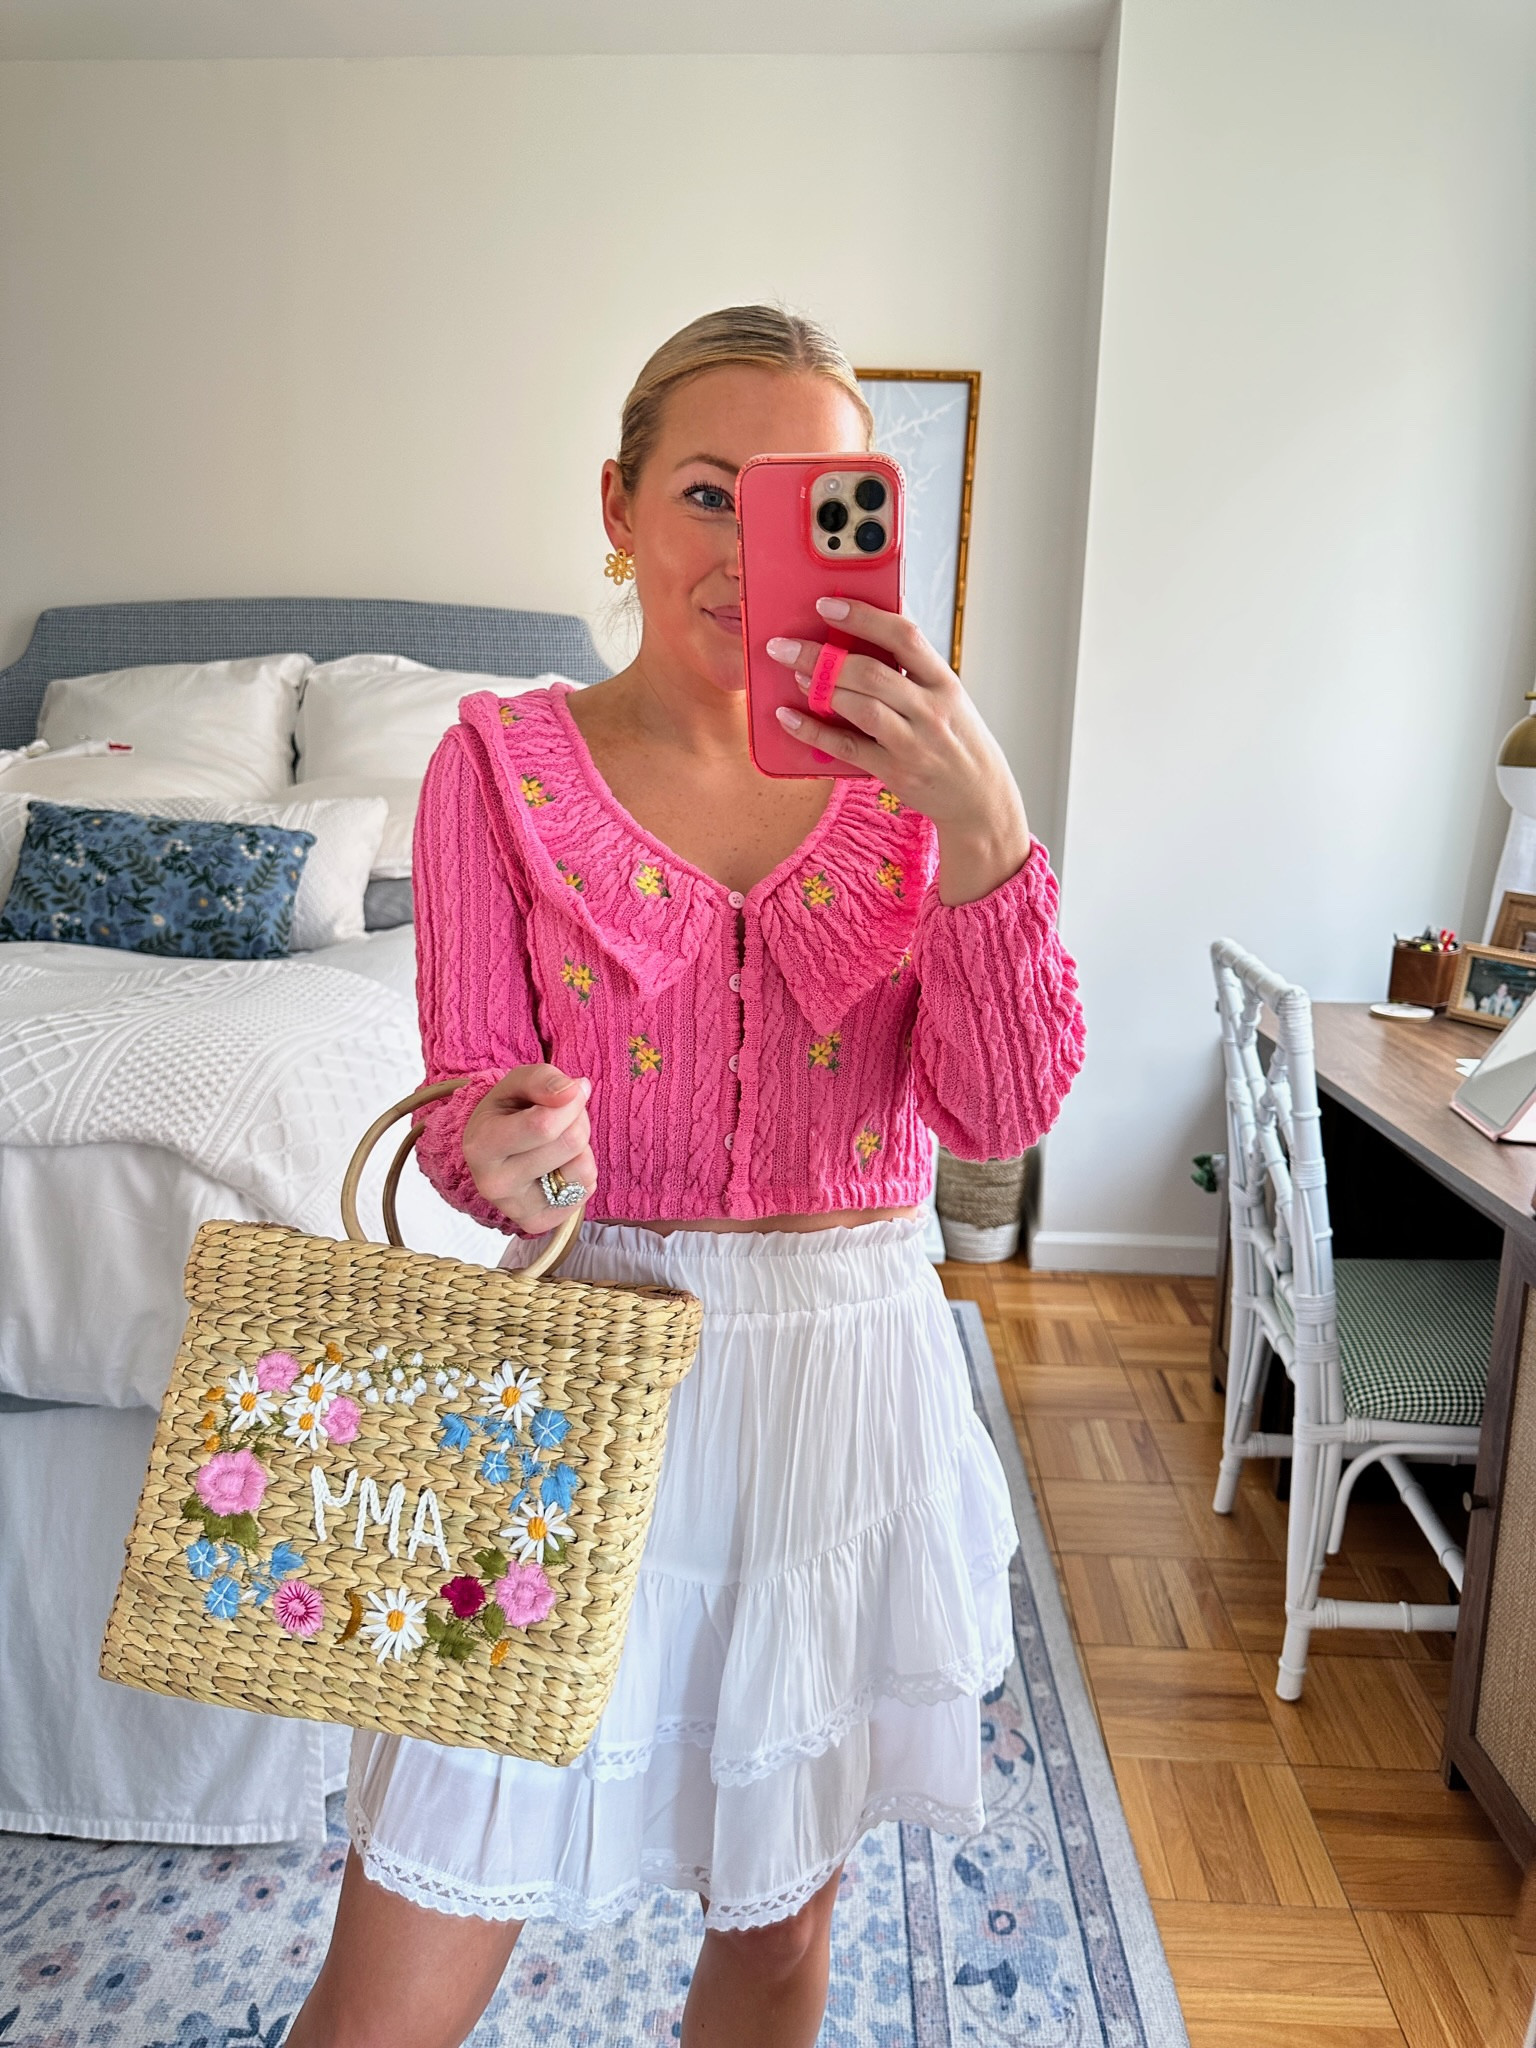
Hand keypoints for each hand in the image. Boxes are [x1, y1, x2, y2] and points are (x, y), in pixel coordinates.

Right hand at [462, 1064, 596, 1232]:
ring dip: (582, 1146)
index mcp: (482, 1145)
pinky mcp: (538, 1223)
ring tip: (559, 1140)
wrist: (492, 1149)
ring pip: (583, 1168)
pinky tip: (557, 1166)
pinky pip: (585, 1190)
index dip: (570, 1102)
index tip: (569, 1092)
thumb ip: (543, 1078)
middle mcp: (494, 1184)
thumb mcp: (516, 1083)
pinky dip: (580, 1171)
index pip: (545, 1125)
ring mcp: (516, 1209)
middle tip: (562, 1116)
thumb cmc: (507, 1112)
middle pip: (570, 1143)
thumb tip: (575, 1091)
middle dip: (577, 1119)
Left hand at [767, 597, 1031, 903]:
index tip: (828, 604)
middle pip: (871, 673)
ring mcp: (913, 743)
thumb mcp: (949, 697)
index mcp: (945, 682)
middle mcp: (931, 710)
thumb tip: (868, 627)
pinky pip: (848, 747)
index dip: (863, 616)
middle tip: (784, 646)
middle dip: (822, 656)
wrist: (981, 799)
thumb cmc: (958, 740)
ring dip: (820, 689)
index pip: (904, 637)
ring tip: (794, 675)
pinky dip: (815, 731)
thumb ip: (914, 668)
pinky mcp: (895, 772)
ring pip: (860, 708)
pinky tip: (789, 718)